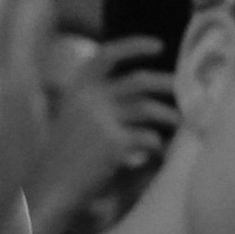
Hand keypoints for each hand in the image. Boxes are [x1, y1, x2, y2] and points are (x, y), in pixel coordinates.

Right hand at [34, 37, 179, 192]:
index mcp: (77, 88)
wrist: (51, 187)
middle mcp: (89, 98)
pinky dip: (158, 145)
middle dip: (166, 83)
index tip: (158, 46)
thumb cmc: (64, 155)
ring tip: (179, 122)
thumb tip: (143, 93)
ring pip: (149, 108)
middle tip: (183, 90)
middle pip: (139, 81)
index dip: (134, 46)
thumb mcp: (74, 117)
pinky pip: (149, 137)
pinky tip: (158, 153)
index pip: (107, 55)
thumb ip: (100, 101)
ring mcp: (102, 120)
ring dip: (169, 115)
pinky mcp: (115, 143)